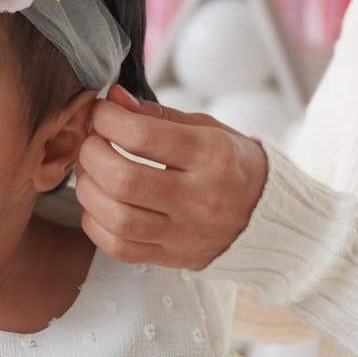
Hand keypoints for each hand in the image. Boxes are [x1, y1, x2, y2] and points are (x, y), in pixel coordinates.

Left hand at [76, 86, 269, 269]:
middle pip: (124, 179)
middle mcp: (200, 198)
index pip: (142, 136)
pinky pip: (120, 248)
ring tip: (91, 173)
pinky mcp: (174, 258)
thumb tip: (114, 99)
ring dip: (88, 191)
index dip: (108, 120)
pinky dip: (96, 225)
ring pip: (117, 219)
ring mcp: (187, 233)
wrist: (268, 214)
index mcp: (212, 156)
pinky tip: (98, 205)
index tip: (101, 113)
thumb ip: (156, 115)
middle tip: (91, 142)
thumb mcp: (206, 129)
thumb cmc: (232, 164)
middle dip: (92, 154)